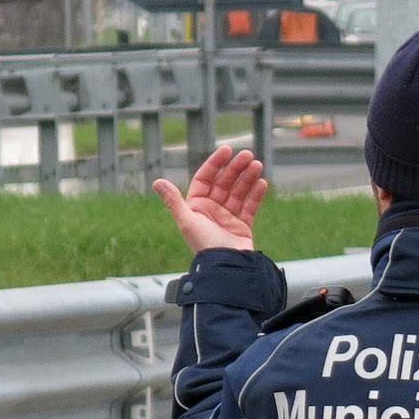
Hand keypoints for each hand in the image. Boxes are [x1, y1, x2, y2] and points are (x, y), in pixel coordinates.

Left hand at [153, 146, 267, 254]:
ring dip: (248, 178)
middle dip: (236, 168)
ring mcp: (228, 217)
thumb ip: (174, 201)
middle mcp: (212, 209)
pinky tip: (261, 183)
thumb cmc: (204, 246)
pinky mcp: (243, 226)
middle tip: (248, 155)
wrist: (226, 267)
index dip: (216, 163)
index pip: (206, 179)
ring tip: (257, 165)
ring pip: (239, 192)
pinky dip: (256, 195)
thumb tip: (157, 181)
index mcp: (197, 206)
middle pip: (225, 183)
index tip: (227, 151)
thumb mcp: (187, 221)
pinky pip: (250, 206)